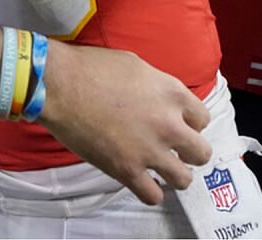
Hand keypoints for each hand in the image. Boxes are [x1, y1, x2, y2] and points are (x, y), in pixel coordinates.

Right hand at [39, 41, 211, 205]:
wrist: (59, 84)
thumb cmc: (91, 67)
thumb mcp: (136, 65)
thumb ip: (157, 87)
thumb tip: (160, 99)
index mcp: (172, 93)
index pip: (202, 119)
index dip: (190, 123)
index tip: (177, 125)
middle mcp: (168, 124)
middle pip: (201, 152)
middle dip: (189, 152)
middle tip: (172, 149)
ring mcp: (149, 150)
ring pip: (184, 179)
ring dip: (173, 174)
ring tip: (159, 168)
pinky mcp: (126, 170)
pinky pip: (153, 196)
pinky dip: (149, 192)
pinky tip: (140, 181)